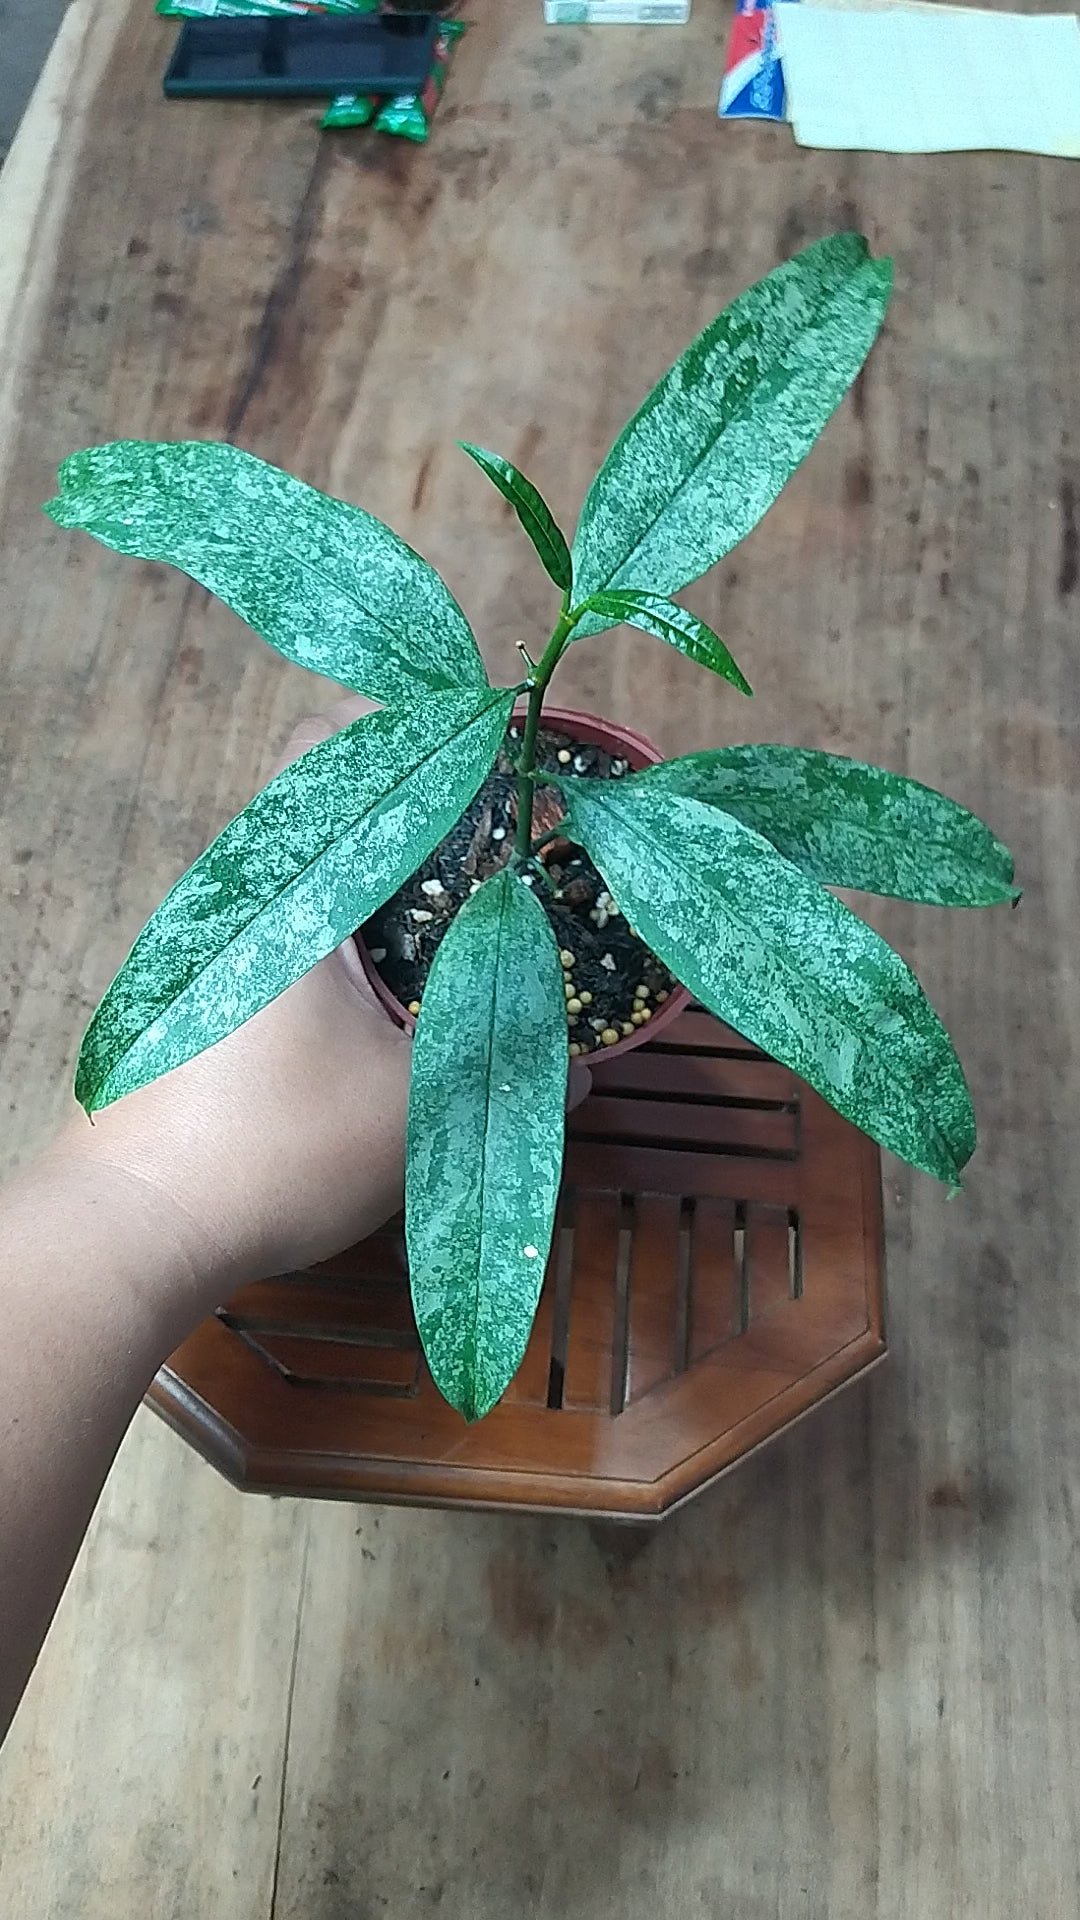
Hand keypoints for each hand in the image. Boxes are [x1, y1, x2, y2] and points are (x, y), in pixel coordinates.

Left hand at [52, 696, 587, 1304]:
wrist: (136, 1227)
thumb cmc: (275, 1150)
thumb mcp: (416, 1108)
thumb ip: (503, 1065)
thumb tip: (585, 1066)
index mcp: (291, 881)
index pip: (330, 736)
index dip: (411, 723)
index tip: (488, 755)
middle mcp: (235, 887)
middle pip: (322, 798)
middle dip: (414, 807)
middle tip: (494, 843)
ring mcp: (203, 939)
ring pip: (302, 864)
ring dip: (374, 872)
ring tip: (451, 915)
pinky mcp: (191, 991)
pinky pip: (276, 921)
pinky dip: (337, 927)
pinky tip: (384, 990)